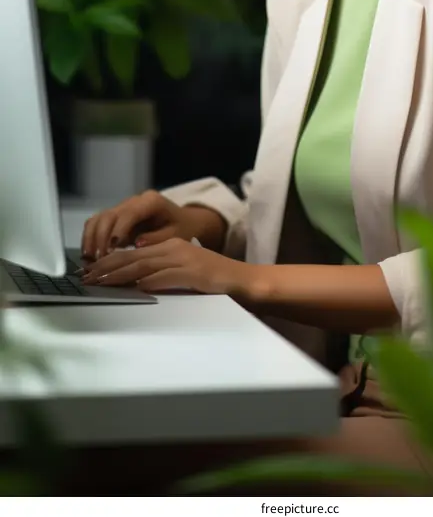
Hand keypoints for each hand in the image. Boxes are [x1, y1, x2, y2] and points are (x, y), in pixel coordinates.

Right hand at [81, 190, 224, 259]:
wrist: (182, 220)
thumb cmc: (181, 228)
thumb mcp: (176, 235)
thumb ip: (157, 238)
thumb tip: (137, 243)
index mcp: (150, 201)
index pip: (129, 214)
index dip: (118, 231)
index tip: (111, 250)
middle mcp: (133, 200)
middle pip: (109, 215)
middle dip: (100, 238)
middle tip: (98, 261)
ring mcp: (122, 207)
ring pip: (98, 218)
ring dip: (91, 239)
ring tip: (90, 260)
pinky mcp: (115, 216)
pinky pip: (97, 223)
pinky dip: (90, 238)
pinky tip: (89, 255)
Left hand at [81, 238, 251, 297]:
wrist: (244, 281)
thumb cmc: (214, 281)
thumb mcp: (184, 273)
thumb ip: (161, 274)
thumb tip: (135, 284)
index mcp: (171, 246)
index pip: (134, 253)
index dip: (111, 262)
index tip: (92, 272)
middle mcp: (174, 248)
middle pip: (134, 257)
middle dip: (107, 267)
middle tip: (87, 277)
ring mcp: (184, 259)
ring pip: (144, 265)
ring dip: (119, 275)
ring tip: (100, 282)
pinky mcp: (192, 273)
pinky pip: (164, 277)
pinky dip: (146, 283)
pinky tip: (132, 288)